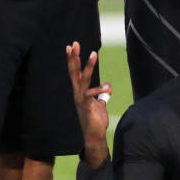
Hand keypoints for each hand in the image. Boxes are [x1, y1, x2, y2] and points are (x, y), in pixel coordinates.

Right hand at [66, 41, 110, 167]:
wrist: (94, 136)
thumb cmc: (95, 120)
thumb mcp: (100, 104)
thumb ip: (102, 94)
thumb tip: (108, 86)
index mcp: (80, 91)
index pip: (75, 72)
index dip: (73, 59)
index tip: (71, 46)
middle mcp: (78, 93)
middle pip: (74, 72)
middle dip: (74, 57)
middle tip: (74, 43)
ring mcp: (81, 99)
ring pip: (82, 79)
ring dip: (88, 66)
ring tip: (94, 53)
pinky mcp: (86, 106)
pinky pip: (91, 95)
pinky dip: (98, 90)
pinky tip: (107, 86)